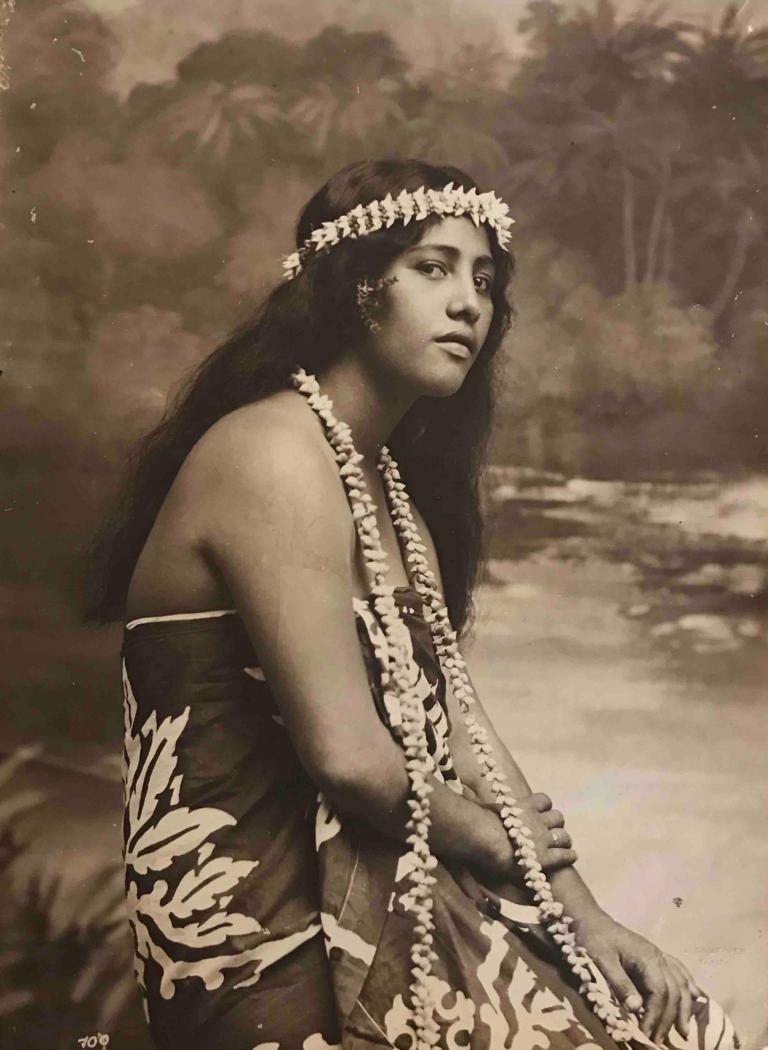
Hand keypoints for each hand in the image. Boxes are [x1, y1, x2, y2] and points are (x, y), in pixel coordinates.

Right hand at [482, 791, 578, 880]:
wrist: (482, 837)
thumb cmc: (475, 822)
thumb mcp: (479, 806)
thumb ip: (478, 800)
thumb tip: (464, 790)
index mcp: (521, 806)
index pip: (543, 801)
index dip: (544, 808)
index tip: (542, 814)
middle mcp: (535, 820)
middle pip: (558, 817)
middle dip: (556, 825)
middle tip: (552, 834)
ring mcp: (542, 838)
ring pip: (564, 835)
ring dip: (563, 840)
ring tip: (561, 847)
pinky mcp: (545, 857)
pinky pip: (565, 855)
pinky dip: (569, 855)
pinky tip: (570, 856)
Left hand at [572, 911, 703, 1042]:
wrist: (591, 919)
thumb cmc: (594, 939)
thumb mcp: (601, 960)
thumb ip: (619, 982)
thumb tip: (636, 1008)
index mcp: (646, 957)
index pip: (659, 992)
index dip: (655, 1015)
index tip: (647, 1034)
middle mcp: (658, 956)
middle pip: (674, 991)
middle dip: (669, 1018)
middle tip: (659, 1040)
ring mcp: (660, 955)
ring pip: (681, 983)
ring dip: (684, 1008)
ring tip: (682, 1031)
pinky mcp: (657, 955)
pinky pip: (680, 971)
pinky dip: (689, 986)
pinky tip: (696, 998)